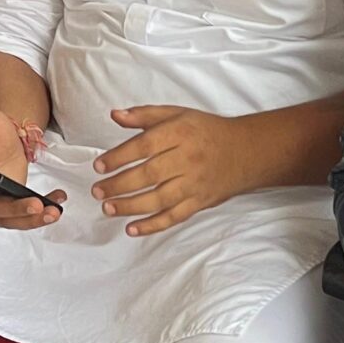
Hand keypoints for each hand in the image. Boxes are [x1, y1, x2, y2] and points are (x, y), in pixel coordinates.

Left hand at [95, 104, 257, 235]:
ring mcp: (195, 184)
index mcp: (179, 133)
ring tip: (108, 208)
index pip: (144, 146)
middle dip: (120, 185)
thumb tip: (114, 114)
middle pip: (149, 175)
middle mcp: (187, 159)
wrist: (245, 151)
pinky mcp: (200, 202)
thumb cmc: (206, 131)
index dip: (119, 157)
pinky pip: (175, 217)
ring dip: (131, 206)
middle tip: (98, 190)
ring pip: (160, 199)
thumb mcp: (177, 113)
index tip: (98, 166)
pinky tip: (132, 228)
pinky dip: (153, 225)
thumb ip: (144, 115)